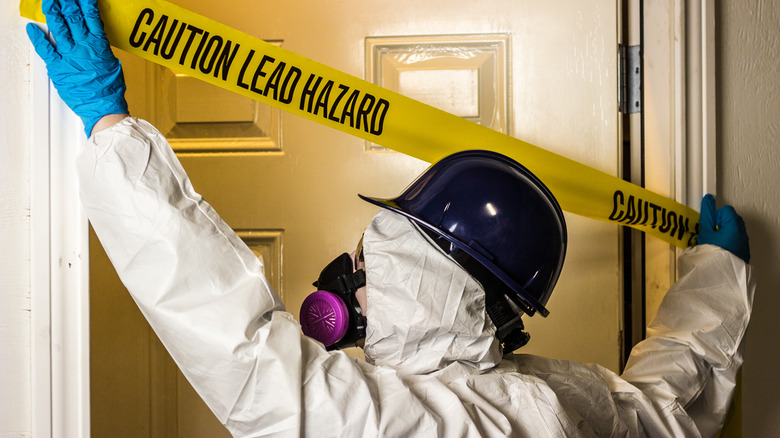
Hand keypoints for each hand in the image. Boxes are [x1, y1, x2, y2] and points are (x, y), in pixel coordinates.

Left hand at [26, 0, 127, 136]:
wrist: (103, 107)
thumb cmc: (110, 90)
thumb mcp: (112, 63)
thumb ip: (102, 49)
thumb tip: (97, 41)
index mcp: (98, 45)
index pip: (91, 16)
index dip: (85, 2)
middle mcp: (82, 47)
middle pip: (73, 17)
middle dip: (67, 2)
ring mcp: (69, 56)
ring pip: (58, 27)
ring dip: (52, 11)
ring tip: (49, 0)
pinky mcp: (58, 67)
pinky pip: (45, 49)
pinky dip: (37, 38)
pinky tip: (32, 28)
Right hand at [697, 194, 749, 262]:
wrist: (720, 275)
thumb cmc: (712, 254)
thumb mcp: (705, 231)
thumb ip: (707, 214)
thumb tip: (708, 199)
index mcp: (734, 225)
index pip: (726, 210)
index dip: (716, 216)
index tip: (710, 225)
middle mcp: (742, 232)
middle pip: (732, 219)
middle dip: (721, 223)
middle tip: (712, 234)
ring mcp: (744, 242)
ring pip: (734, 230)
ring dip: (725, 233)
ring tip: (715, 242)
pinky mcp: (743, 251)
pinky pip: (737, 240)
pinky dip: (729, 241)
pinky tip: (721, 249)